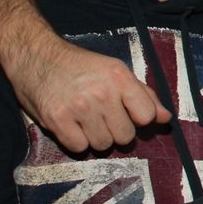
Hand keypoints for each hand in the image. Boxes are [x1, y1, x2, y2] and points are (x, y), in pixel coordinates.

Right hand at [8, 32, 170, 152]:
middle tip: (102, 116)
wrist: (36, 55)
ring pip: (103, 145)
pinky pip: (79, 148)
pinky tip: (71, 125)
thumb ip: (142, 94)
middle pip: (125, 136)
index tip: (127, 113)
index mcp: (119, 77)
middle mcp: (102, 93)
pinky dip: (76, 141)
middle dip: (116, 130)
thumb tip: (166, 117)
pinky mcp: (57, 120)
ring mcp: (79, 108)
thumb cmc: (79, 65)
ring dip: (96, 137)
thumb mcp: (114, 71)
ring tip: (85, 119)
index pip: (146, 116)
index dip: (138, 119)